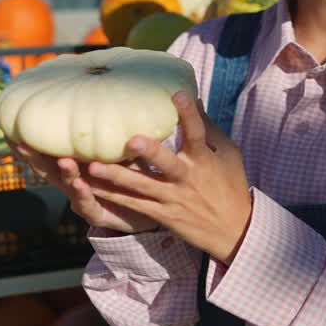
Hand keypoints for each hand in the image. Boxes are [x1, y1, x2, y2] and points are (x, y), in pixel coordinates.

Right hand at [8, 143, 164, 233]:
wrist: (149, 210)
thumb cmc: (132, 176)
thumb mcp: (122, 151)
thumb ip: (116, 133)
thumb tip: (118, 101)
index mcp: (77, 164)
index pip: (50, 152)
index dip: (32, 144)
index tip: (12, 132)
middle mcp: (75, 181)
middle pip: (50, 170)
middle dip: (36, 158)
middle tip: (23, 143)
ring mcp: (84, 199)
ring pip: (68, 186)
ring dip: (66, 173)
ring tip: (64, 160)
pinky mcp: (99, 214)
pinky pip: (89, 205)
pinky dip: (84, 195)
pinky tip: (82, 185)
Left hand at [77, 94, 252, 262]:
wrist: (233, 230)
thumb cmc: (231, 185)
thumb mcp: (227, 154)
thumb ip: (209, 128)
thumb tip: (193, 98)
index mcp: (204, 159)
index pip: (197, 133)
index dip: (188, 114)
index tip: (178, 95)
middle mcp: (187, 178)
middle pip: (166, 163)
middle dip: (149, 152)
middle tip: (130, 140)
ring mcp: (172, 198)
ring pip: (142, 187)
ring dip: (117, 177)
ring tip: (93, 166)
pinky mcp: (162, 215)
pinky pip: (134, 205)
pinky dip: (113, 196)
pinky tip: (92, 187)